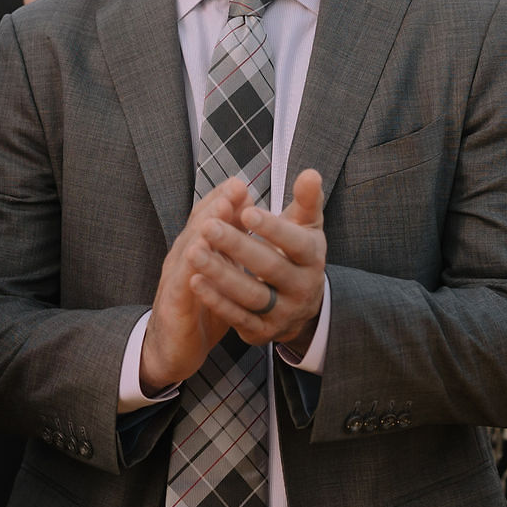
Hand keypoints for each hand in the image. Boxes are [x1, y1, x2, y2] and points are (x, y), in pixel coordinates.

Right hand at [139, 178, 248, 394]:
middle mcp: (183, 259)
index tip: (241, 183)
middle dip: (217, 205)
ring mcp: (175, 280)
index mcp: (196, 250)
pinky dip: (192, 267)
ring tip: (222, 211)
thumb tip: (250, 221)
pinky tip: (201, 256)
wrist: (171, 350)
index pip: (207, 218)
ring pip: (190, 249)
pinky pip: (182, 284)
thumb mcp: (222, 274)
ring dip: (205, 227)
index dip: (223, 200)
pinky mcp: (173, 305)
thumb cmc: (200, 309)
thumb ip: (234, 248)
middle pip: (198, 226)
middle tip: (235, 187)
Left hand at [195, 169, 327, 355]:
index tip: (245, 210)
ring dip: (221, 274)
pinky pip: (238, 317)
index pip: (296, 243)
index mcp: (313, 259)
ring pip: (251, 295)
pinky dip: (215, 300)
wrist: (302, 307)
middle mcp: (302, 289)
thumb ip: (307, 200)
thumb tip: (310, 173)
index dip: (272, 228)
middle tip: (208, 226)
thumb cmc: (297, 253)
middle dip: (238, 246)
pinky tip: (193, 280)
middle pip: (270, 268)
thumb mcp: (306, 227)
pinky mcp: (262, 332)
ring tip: (193, 251)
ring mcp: (283, 313)